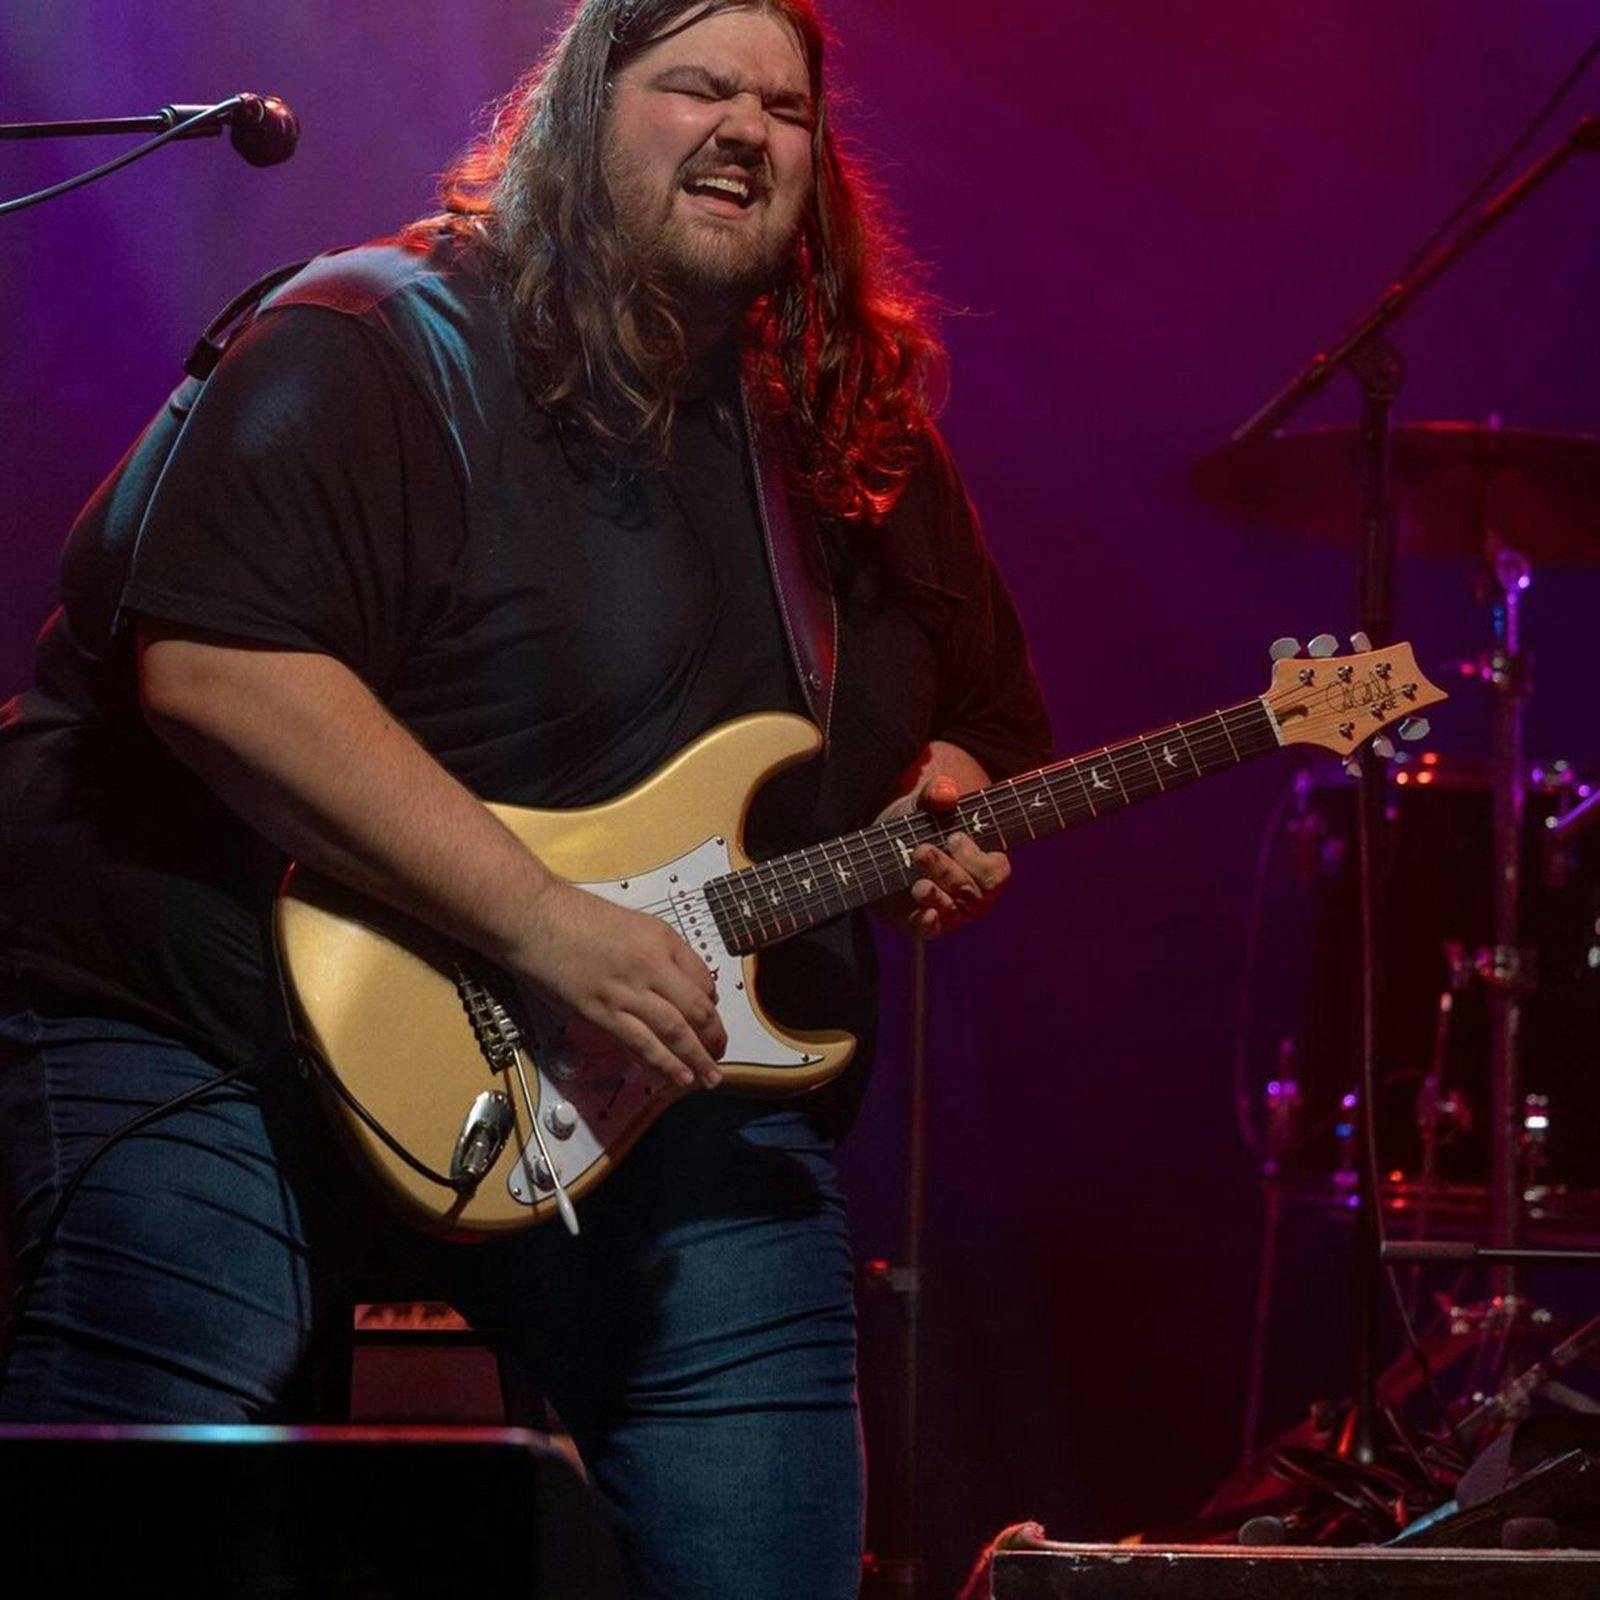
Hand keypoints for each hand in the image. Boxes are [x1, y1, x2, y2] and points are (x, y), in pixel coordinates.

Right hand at [507, 881, 726, 1089]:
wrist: (535, 918)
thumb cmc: (576, 916)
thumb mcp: (632, 923)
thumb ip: (657, 952)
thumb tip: (676, 983)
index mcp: (663, 940)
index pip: (704, 979)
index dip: (712, 1005)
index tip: (710, 1019)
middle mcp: (652, 965)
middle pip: (697, 1009)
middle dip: (713, 1037)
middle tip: (719, 1054)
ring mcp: (627, 991)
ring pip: (674, 1031)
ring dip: (696, 1058)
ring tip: (708, 1076)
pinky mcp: (601, 1013)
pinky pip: (641, 1043)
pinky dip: (663, 1063)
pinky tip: (678, 1076)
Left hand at [881, 772, 1011, 939]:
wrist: (880, 847)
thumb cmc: (917, 824)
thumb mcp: (924, 804)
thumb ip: (937, 794)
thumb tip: (945, 793)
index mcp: (982, 865)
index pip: (996, 871)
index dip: (977, 857)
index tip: (954, 837)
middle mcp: (970, 892)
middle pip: (972, 892)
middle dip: (948, 871)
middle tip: (921, 850)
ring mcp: (948, 910)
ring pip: (952, 910)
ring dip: (935, 894)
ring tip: (917, 882)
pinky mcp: (920, 922)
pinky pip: (931, 930)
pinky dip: (929, 923)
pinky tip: (925, 912)